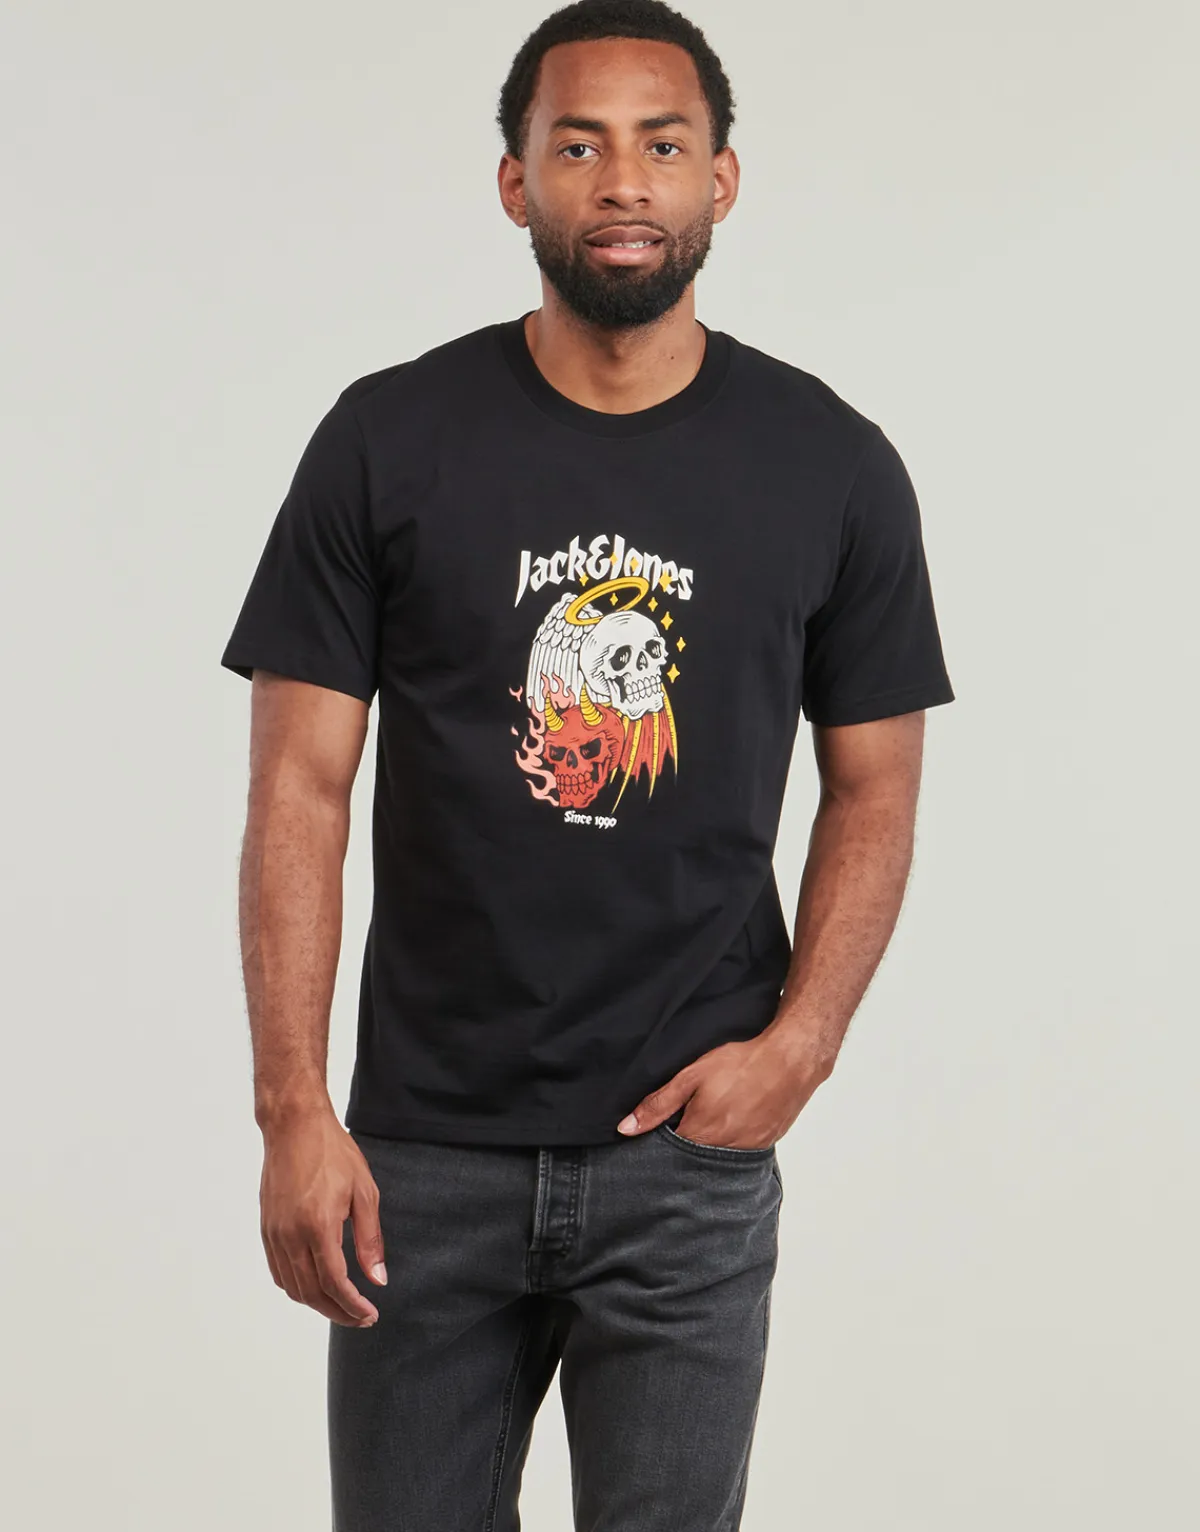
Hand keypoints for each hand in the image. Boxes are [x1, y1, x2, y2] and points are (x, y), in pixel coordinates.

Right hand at [259, 1105, 386, 1326]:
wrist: (294, 1126)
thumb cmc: (332, 1152)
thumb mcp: (364, 1192)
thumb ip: (370, 1239)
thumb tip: (378, 1278)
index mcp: (318, 1226)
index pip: (334, 1283)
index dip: (353, 1306)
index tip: (370, 1314)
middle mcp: (291, 1235)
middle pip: (311, 1293)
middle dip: (337, 1312)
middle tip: (360, 1318)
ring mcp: (274, 1233)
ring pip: (292, 1287)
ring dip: (317, 1303)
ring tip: (341, 1305)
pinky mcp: (266, 1228)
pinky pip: (279, 1271)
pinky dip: (297, 1287)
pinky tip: (315, 1285)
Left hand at [616, 1029, 832, 1147]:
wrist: (791, 1060)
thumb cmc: (741, 1063)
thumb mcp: (692, 1076)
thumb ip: (658, 1104)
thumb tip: (626, 1128)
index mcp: (701, 1135)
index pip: (670, 1155)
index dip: (661, 1146)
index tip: (658, 1137)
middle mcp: (724, 1151)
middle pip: (694, 1162)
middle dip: (684, 1151)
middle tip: (686, 1125)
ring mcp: (748, 1150)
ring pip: (718, 1160)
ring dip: (710, 1147)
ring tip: (711, 1122)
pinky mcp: (765, 1145)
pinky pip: (740, 1153)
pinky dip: (732, 1144)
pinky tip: (733, 1123)